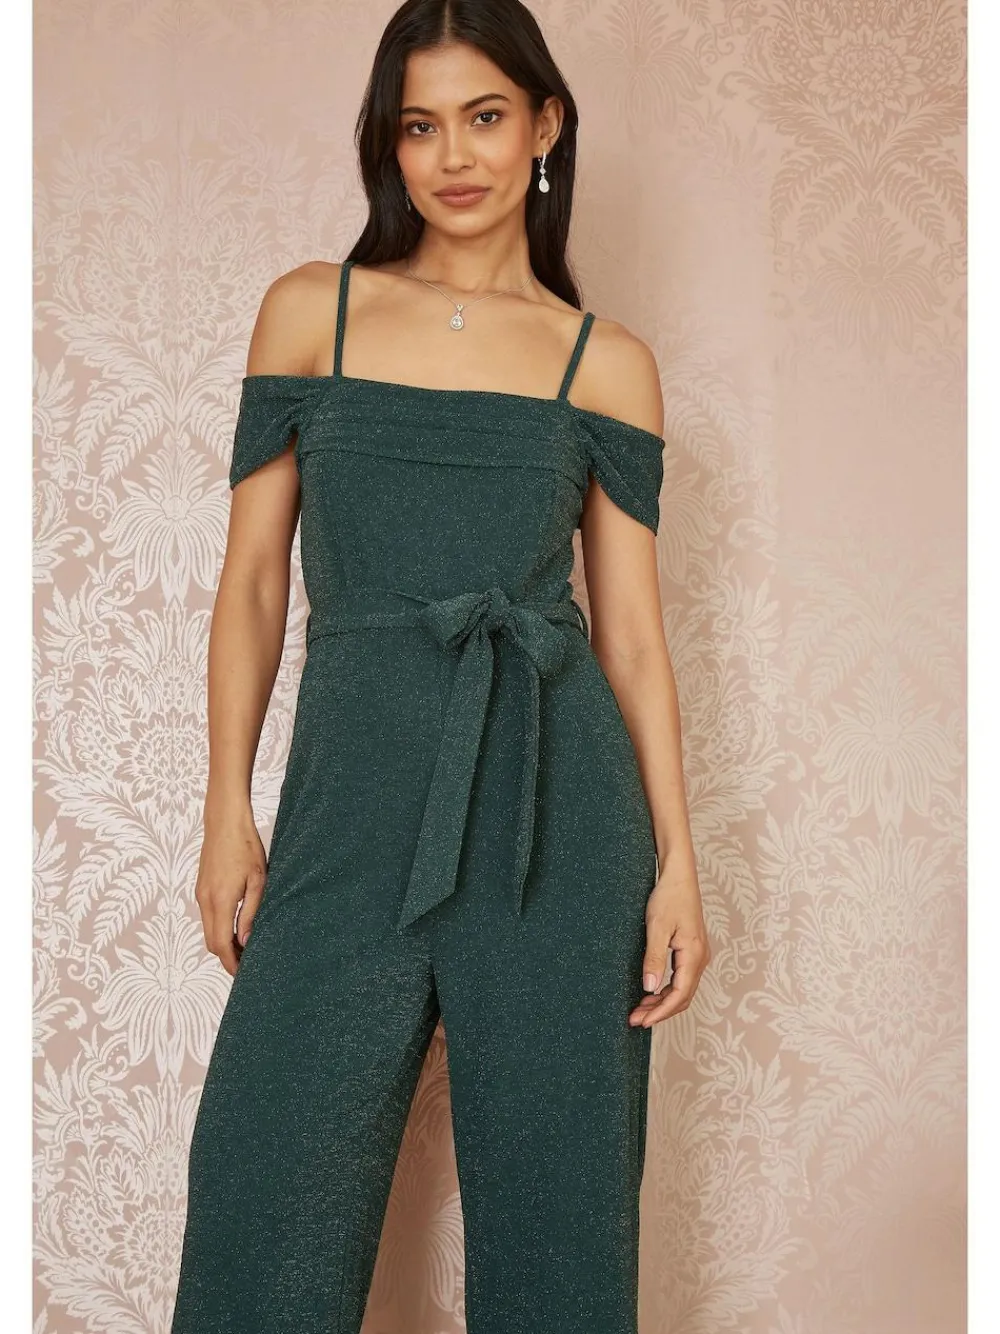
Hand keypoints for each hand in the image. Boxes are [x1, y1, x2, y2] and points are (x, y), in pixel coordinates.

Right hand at [195, 798, 267, 975]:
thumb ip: (252, 912)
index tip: (244, 974)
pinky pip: (207, 917)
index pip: (221, 945)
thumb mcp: (258, 880)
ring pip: (208, 931)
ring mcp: (200, 894)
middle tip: (248, 964)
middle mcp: (205, 901)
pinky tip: (235, 927)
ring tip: (245, 947)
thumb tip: (247, 941)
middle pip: (211, 943)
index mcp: (220, 900)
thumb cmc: (246, 846)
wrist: (224, 821)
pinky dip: (219, 929)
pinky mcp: (201, 888)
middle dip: (227, 957)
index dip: (231, 963)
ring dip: (223, 943)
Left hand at [628, 853, 710, 1026]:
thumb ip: (654, 958)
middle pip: (682, 997)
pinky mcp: (692, 951)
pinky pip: (682, 979)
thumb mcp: (657, 927)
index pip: (679, 995)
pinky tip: (650, 992)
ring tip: (639, 1009)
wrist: (680, 876)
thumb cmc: (669, 897)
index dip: (660, 1011)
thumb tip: (649, 987)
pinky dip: (666, 990)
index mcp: (694, 955)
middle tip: (635, 1019)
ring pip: (682, 989)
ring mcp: (698, 955)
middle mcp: (701, 958)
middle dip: (659, 1011)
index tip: (641, 1021)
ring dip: (662, 1002)